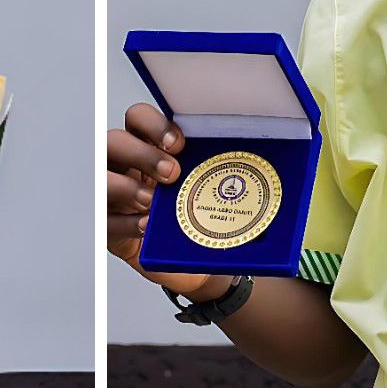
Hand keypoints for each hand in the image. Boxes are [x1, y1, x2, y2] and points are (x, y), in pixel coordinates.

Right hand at [107, 103, 230, 297]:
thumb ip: (230, 167)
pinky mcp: (111, 229)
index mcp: (152, 147)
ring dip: (127, 187)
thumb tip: (285, 151)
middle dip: (140, 153)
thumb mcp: (217, 188)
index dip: (153, 123)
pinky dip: (126, 223)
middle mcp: (128, 167)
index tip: (179, 142)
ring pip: (100, 178)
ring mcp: (115, 197)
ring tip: (154, 202)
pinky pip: (104, 220)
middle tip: (172, 173)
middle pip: (112, 142)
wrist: (203, 268)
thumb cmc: (208, 220)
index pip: (138, 118)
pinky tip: (146, 227)